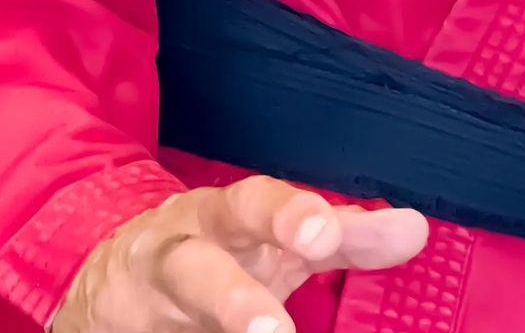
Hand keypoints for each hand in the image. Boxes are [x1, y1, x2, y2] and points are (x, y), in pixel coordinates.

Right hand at [50, 176, 428, 332]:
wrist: (110, 277)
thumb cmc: (219, 247)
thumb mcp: (277, 236)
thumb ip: (345, 236)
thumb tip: (414, 228)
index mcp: (222, 216)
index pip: (255, 204)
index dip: (288, 216)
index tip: (324, 233)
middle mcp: (177, 254)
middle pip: (197, 267)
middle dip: (232, 297)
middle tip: (274, 329)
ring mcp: (146, 304)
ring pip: (176, 306)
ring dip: (220, 318)